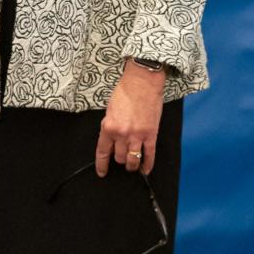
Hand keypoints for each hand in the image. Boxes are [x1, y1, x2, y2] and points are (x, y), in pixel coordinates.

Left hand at [95, 60, 165, 175]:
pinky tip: (145, 169)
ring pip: (133, 160)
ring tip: (132, 166)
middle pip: (119, 157)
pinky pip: (149, 156)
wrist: (142, 81)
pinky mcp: (151, 135)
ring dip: (132, 165)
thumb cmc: (125, 91)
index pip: (102, 152)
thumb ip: (109, 126)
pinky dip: (147, 165)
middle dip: (119, 159)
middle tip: (121, 158)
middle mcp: (122, 134)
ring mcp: (137, 136)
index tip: (102, 172)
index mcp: (109, 127)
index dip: (102, 165)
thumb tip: (111, 141)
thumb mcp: (110, 109)